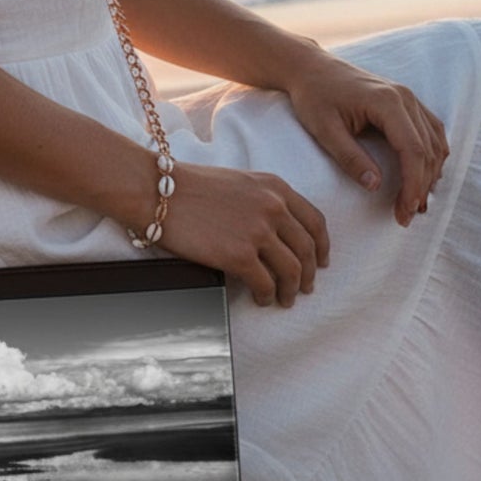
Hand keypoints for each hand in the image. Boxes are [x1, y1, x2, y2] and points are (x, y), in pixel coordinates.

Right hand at [156, 162, 329, 308]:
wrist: (157, 192)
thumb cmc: (188, 186)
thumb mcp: (238, 182)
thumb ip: (263, 200)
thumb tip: (275, 231)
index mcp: (275, 187)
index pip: (314, 221)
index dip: (322, 246)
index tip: (321, 260)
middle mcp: (273, 208)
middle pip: (307, 249)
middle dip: (309, 273)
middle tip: (304, 287)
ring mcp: (258, 232)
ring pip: (292, 270)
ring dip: (291, 290)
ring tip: (284, 299)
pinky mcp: (239, 256)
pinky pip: (266, 283)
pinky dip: (267, 296)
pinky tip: (261, 299)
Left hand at [283, 52, 449, 225]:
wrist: (310, 68)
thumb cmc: (313, 97)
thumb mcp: (324, 130)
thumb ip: (349, 158)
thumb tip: (375, 186)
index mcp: (387, 102)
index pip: (413, 150)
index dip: (412, 185)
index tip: (404, 212)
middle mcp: (405, 97)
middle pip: (428, 150)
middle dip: (420, 187)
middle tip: (406, 217)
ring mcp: (409, 97)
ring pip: (435, 142)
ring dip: (430, 174)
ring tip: (415, 203)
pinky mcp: (406, 101)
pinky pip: (430, 131)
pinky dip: (431, 157)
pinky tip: (422, 177)